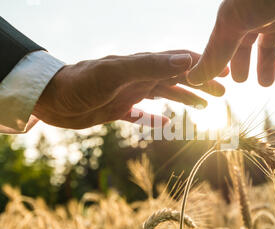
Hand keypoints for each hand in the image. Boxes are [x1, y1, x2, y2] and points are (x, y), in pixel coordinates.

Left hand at [33, 50, 227, 128]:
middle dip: (200, 84)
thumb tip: (186, 59)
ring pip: (164, 94)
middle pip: (177, 78)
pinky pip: (142, 114)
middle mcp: (139, 77)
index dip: (202, 64)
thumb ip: (150, 65)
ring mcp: (129, 93)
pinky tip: (165, 123)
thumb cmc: (81, 83)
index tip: (223, 71)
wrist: (51, 100)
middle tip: (222, 93)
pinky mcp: (118, 109)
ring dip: (185, 99)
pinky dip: (155, 118)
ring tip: (203, 107)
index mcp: (142, 65)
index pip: (178, 61)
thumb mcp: (116, 72)